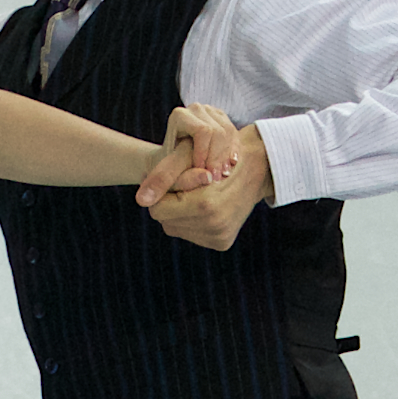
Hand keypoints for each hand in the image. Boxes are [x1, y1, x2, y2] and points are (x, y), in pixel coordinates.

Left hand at [133, 103, 271, 249]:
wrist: (258, 167)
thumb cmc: (219, 155)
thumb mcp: (188, 157)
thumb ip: (163, 176)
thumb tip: (139, 200)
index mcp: (206, 205)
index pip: (157, 209)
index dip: (160, 193)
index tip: (171, 180)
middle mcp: (214, 226)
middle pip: (165, 221)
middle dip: (169, 203)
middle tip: (186, 186)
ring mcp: (219, 237)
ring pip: (175, 228)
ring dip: (179, 213)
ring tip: (197, 195)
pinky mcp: (222, 243)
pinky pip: (191, 234)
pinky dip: (192, 221)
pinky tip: (205, 206)